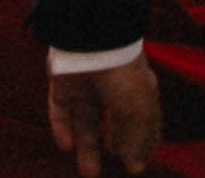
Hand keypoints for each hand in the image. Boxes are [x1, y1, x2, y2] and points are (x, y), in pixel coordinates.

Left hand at [49, 54, 161, 176]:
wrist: (90, 39)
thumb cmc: (121, 74)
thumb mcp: (137, 112)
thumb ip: (134, 140)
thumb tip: (133, 164)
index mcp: (140, 91)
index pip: (144, 122)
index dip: (143, 144)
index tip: (137, 164)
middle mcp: (113, 89)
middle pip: (113, 124)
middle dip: (114, 147)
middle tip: (112, 169)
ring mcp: (86, 83)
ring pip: (85, 120)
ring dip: (86, 147)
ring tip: (88, 173)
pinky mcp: (62, 80)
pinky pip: (60, 108)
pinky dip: (61, 127)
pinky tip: (65, 147)